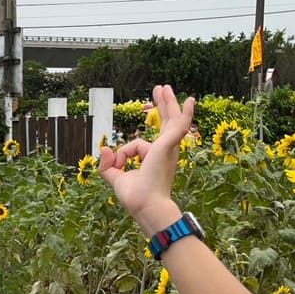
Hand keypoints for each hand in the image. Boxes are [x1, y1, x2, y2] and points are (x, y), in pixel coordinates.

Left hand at [99, 84, 193, 232]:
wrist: (147, 206)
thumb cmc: (137, 198)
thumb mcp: (116, 179)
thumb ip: (108, 165)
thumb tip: (105, 149)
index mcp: (155, 160)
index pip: (137, 146)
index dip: (122, 154)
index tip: (116, 162)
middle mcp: (165, 152)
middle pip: (166, 123)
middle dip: (163, 106)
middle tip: (161, 90)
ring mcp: (168, 148)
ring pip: (171, 119)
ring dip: (168, 102)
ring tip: (164, 87)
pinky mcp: (167, 145)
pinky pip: (178, 125)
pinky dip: (184, 113)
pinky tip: (189, 100)